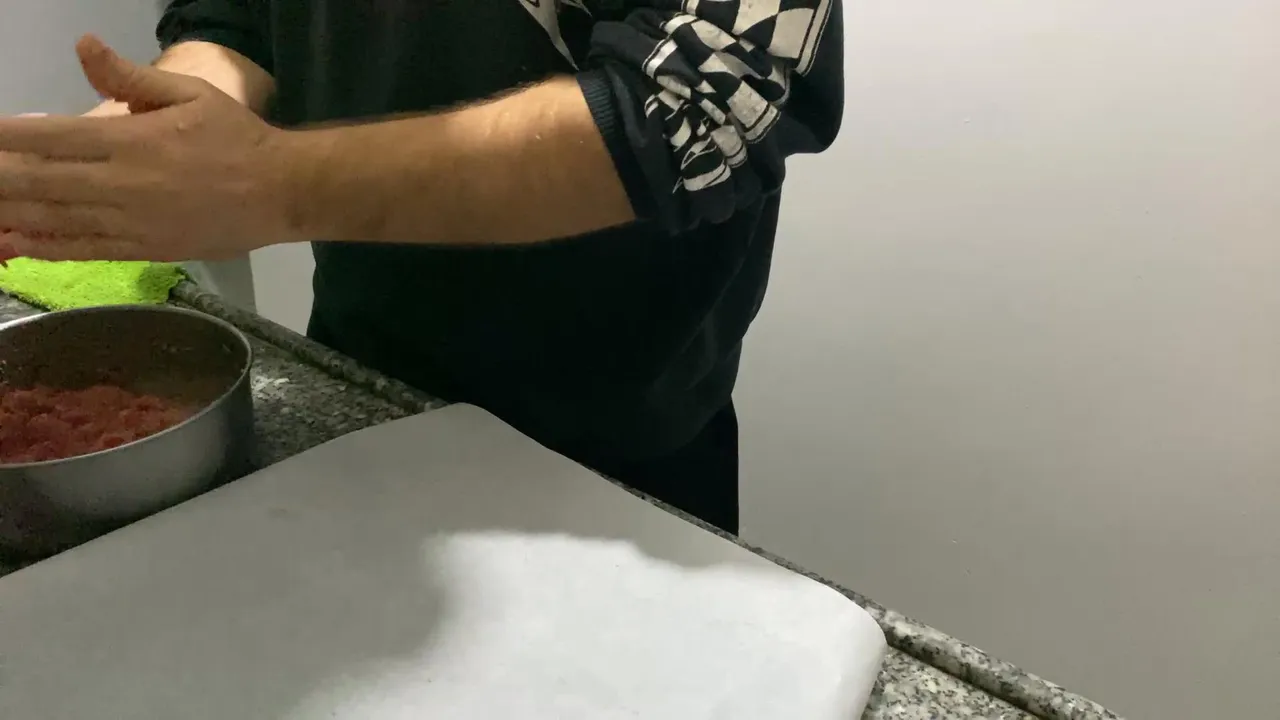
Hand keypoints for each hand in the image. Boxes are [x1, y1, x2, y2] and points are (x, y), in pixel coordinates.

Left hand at [0, 35, 296, 261]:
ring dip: (12, 215)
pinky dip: (45, 247)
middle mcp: (122, 184)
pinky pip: (84, 250)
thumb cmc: (237, 138)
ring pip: (54, 220)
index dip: (8, 138)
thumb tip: (84, 46)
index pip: (50, 137)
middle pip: (40, 182)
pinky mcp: (144, 249)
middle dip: (0, 179)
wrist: (283, 192)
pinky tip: (16, 243)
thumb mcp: (190, 94)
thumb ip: (130, 78)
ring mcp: (131, 222)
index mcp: (131, 140)